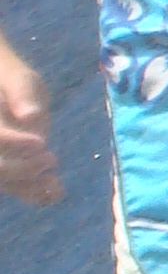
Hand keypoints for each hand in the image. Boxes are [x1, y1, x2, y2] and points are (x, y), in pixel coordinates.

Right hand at [0, 38, 58, 205]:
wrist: (8, 94)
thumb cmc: (12, 82)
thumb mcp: (19, 79)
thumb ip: (21, 94)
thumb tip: (30, 116)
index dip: (14, 143)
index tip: (41, 143)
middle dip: (22, 169)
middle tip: (51, 159)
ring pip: (3, 181)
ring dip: (29, 188)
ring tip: (57, 187)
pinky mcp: (5, 172)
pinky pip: (14, 187)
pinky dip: (33, 193)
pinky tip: (55, 193)